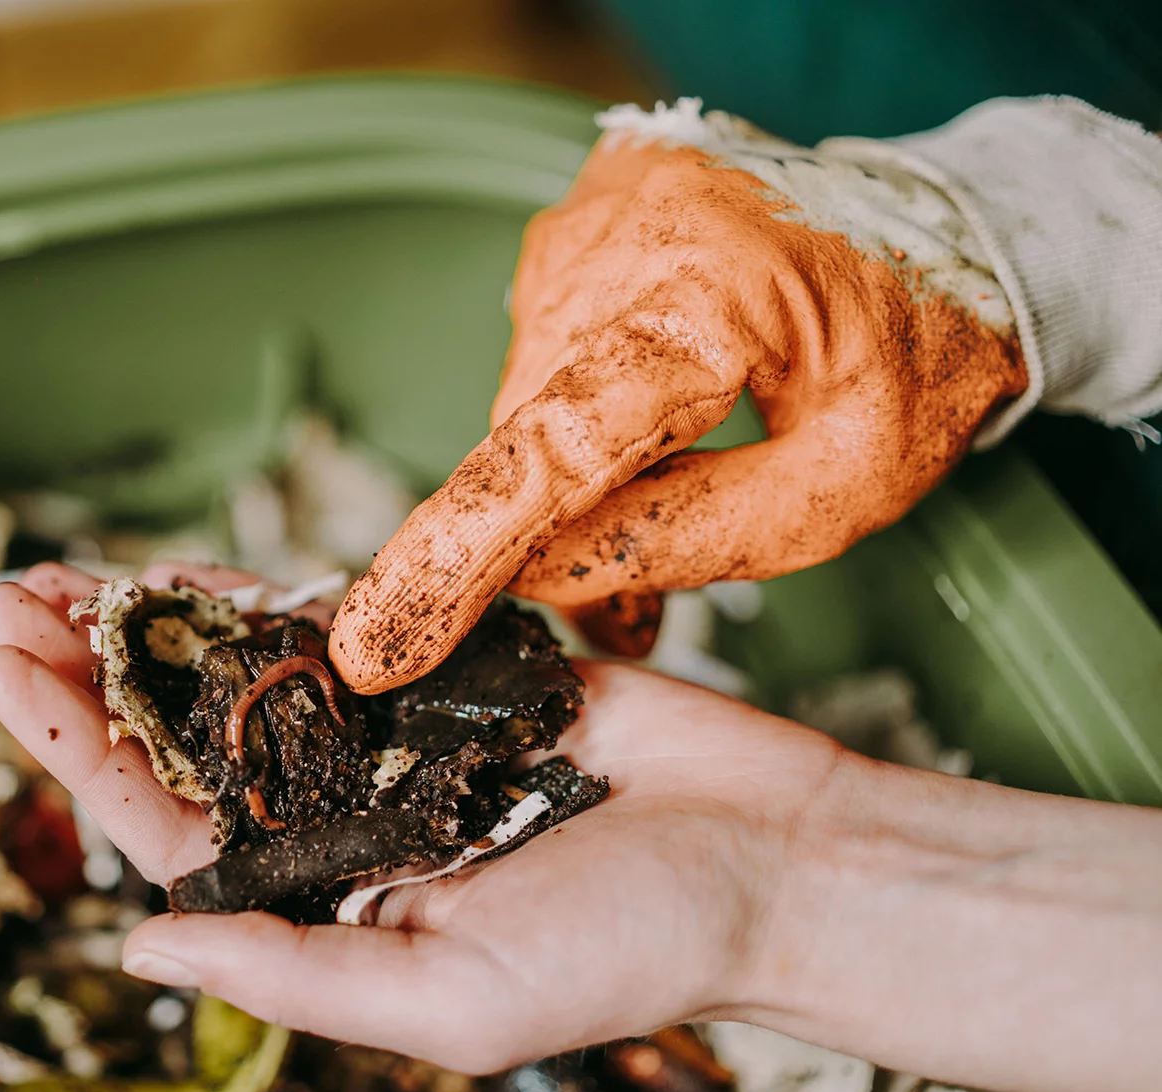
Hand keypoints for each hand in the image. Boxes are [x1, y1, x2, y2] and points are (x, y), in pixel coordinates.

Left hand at [0, 560, 829, 1069]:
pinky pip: (340, 623)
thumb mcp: (454, 1001)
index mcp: (329, 901)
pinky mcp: (458, 667)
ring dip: (155, 624)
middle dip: (87, 674)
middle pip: (187, 738)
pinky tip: (194, 566)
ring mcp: (397, 736)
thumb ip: (296, 974)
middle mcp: (346, 817)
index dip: (78, 751)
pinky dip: (265, 595)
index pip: (170, 825)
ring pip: (247, 674)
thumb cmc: (634, 947)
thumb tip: (140, 954)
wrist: (774, 856)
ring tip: (58, 574)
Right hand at [328, 113, 1027, 692]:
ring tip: (656, 509)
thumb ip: (685, 539)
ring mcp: (591, 217)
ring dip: (570, 477)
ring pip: (527, 403)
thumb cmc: (916, 359)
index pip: (554, 444)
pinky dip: (577, 416)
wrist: (947, 232)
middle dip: (556, 534)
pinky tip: (642, 436)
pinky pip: (540, 353)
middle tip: (628, 605)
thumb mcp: (840, 490)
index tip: (374, 644)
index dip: (457, 554)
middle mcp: (624, 236)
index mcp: (711, 294)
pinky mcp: (576, 223)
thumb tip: (544, 579)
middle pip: (531, 436)